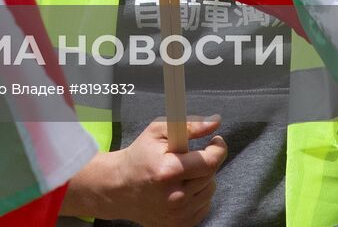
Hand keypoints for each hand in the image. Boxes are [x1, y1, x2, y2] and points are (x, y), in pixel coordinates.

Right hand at [60, 117, 225, 225]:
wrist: (119, 188)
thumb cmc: (139, 157)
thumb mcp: (156, 132)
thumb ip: (188, 125)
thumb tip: (215, 122)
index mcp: (168, 171)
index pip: (210, 161)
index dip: (218, 148)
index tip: (216, 140)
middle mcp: (176, 196)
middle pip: (211, 175)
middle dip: (205, 161)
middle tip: (190, 156)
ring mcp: (179, 214)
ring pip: (210, 190)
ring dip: (202, 178)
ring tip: (182, 173)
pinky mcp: (181, 225)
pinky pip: (204, 206)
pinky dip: (197, 194)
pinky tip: (181, 188)